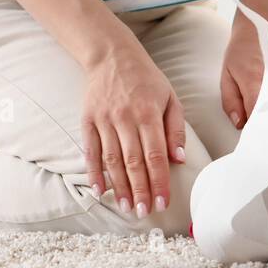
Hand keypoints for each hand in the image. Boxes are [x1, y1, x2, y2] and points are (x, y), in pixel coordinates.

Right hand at [80, 24, 186, 217]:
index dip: (159, 181)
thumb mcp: (170, 97)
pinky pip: (91, 151)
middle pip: (133, 162)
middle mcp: (125, 118)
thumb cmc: (146, 79)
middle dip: (140, 190)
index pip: (155, 155)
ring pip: (112, 160)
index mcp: (148, 113)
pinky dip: (94, 173)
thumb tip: (180, 159)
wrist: (111, 55)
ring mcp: (104, 120)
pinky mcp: (88, 120)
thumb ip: (175, 129)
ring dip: (119, 187)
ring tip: (127, 207)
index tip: (163, 201)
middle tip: (144, 212)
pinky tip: (100, 191)